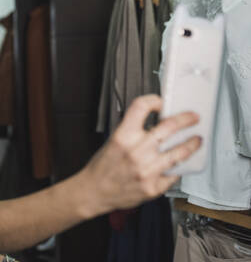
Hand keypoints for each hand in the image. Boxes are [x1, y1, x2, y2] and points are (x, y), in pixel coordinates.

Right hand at [83, 94, 200, 212]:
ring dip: (192, 144)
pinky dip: (179, 166)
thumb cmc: (103, 166)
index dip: (154, 100)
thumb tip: (158, 122)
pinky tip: (181, 162)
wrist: (95, 191)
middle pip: (169, 127)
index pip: (141, 107)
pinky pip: (174, 173)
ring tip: (196, 140)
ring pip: (180, 152)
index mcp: (123, 136)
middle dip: (186, 119)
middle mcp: (136, 151)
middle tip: (193, 118)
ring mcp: (147, 170)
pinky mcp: (153, 187)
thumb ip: (133, 130)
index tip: (161, 103)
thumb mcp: (113, 140)